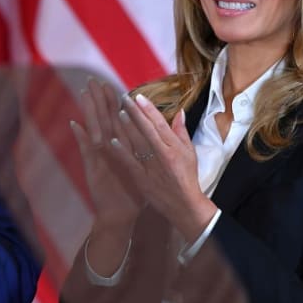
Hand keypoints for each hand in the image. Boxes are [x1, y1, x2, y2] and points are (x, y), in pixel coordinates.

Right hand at [73, 78, 143, 229]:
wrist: (121, 215)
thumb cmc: (131, 192)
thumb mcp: (141, 167)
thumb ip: (145, 149)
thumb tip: (151, 133)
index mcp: (121, 147)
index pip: (116, 119)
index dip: (113, 102)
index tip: (111, 83)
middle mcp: (108, 149)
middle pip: (103, 119)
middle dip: (99, 100)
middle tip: (93, 80)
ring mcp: (99, 158)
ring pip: (94, 129)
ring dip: (89, 112)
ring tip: (84, 94)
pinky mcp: (94, 169)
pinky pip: (87, 151)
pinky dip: (81, 138)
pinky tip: (75, 124)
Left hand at [119, 94, 216, 241]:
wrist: (184, 205)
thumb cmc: (187, 178)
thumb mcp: (190, 153)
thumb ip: (181, 132)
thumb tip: (179, 112)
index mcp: (174, 148)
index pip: (160, 124)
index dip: (149, 109)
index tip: (138, 96)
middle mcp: (163, 155)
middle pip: (147, 130)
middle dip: (135, 113)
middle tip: (123, 98)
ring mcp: (152, 167)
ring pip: (137, 143)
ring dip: (127, 127)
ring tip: (118, 112)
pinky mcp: (142, 179)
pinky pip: (130, 162)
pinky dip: (121, 151)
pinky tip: (112, 140)